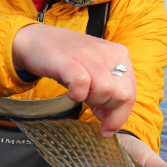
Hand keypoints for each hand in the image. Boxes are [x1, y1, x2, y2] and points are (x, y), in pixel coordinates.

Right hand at [12, 24, 134, 135]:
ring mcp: (89, 55)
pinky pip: (82, 84)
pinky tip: (70, 92)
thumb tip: (111, 123)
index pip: (131, 93)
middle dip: (107, 108)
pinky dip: (77, 94)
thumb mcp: (94, 73)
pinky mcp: (69, 60)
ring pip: (106, 91)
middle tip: (90, 105)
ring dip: (91, 100)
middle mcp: (109, 52)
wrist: (36, 40)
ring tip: (79, 94)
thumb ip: (107, 94)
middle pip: (122, 95)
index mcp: (120, 55)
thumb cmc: (67, 60)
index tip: (106, 127)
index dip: (120, 116)